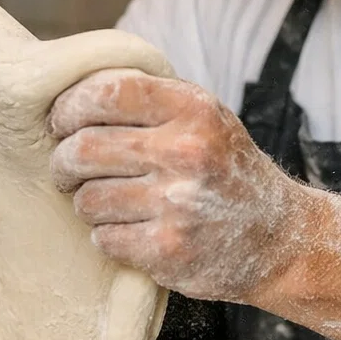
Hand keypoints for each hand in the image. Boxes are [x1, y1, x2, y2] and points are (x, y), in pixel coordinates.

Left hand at [49, 71, 305, 302]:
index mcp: (193, 109)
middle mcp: (187, 152)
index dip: (69, 106)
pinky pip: (104, 238)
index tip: (60, 121)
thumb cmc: (225, 171)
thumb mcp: (204, 118)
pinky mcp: (169, 250)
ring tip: (109, 202)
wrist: (280, 239)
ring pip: (87, 199)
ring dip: (87, 203)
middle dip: (63, 161)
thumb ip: (149, 98)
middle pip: (84, 148)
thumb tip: (67, 89)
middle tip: (67, 169)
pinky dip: (108, 237)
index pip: (106, 92)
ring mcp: (178, 204)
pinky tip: (131, 230)